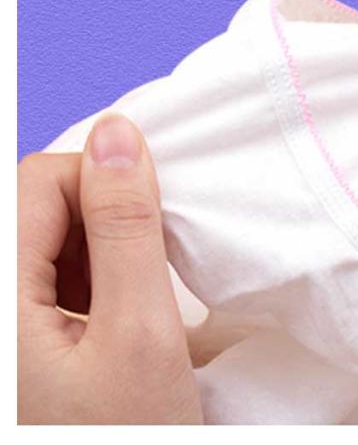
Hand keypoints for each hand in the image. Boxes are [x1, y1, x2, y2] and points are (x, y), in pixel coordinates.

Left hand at [18, 113, 202, 424]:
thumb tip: (119, 134)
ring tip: (131, 309)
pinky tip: (112, 326)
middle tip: (143, 276)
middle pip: (36, 205)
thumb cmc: (124, 444)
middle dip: (101, 220)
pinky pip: (45, 277)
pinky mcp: (16, 342)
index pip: (41, 178)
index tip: (153, 224)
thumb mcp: (140, 336)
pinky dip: (87, 283)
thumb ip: (127, 226)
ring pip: (42, 239)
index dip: (105, 183)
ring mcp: (3, 325)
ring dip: (98, 253)